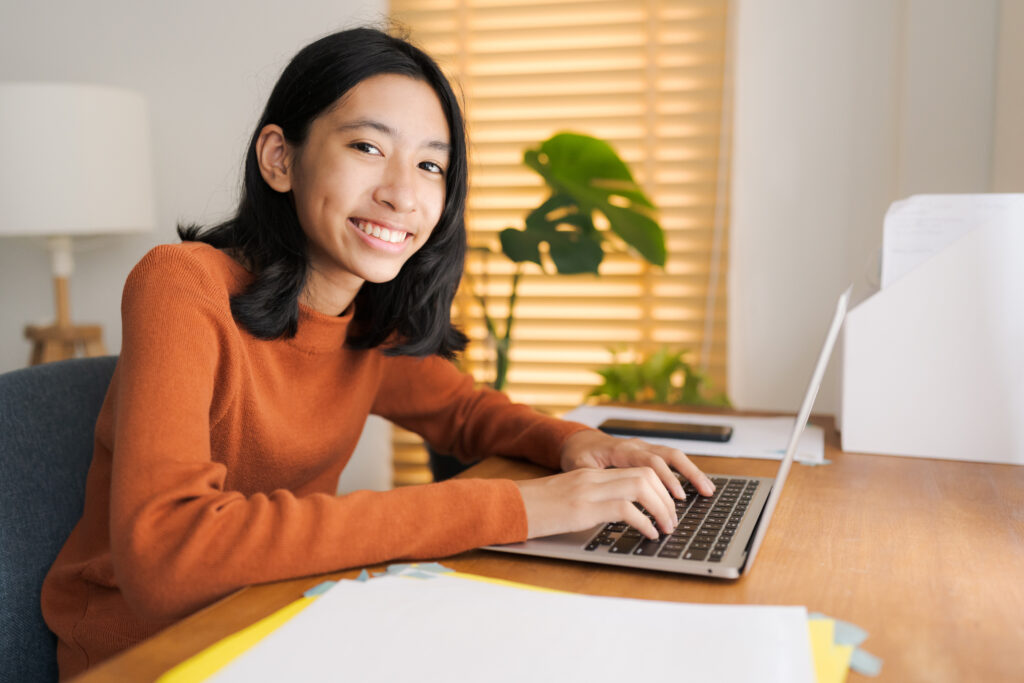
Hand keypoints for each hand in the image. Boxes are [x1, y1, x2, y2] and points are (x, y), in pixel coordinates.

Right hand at [515, 467, 680, 539]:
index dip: (660, 487)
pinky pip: (626, 509)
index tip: (668, 507)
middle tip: (673, 520)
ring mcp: (589, 490)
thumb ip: (593, 503)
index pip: (636, 470)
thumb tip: (620, 517)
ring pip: (642, 486)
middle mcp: (593, 478)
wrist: (506, 506)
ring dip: (661, 508)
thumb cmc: (534, 510)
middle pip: (645, 474)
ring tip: (666, 527)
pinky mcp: (583, 507)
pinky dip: (644, 522)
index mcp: (590, 475)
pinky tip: (647, 534)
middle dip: (667, 498)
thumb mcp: (568, 502)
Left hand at [559, 429, 715, 498]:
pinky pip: (670, 460)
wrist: (578, 441)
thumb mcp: (578, 467)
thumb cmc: (578, 455)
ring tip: (709, 490)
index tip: (677, 496)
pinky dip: (685, 471)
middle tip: (704, 492)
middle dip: (689, 474)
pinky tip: (697, 486)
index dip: (666, 479)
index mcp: (622, 450)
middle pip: (669, 455)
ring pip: (674, 456)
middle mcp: (637, 446)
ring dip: (693, 472)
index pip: (650, 462)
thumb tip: (602, 493)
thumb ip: (591, 478)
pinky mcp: (647, 454)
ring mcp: (644, 448)